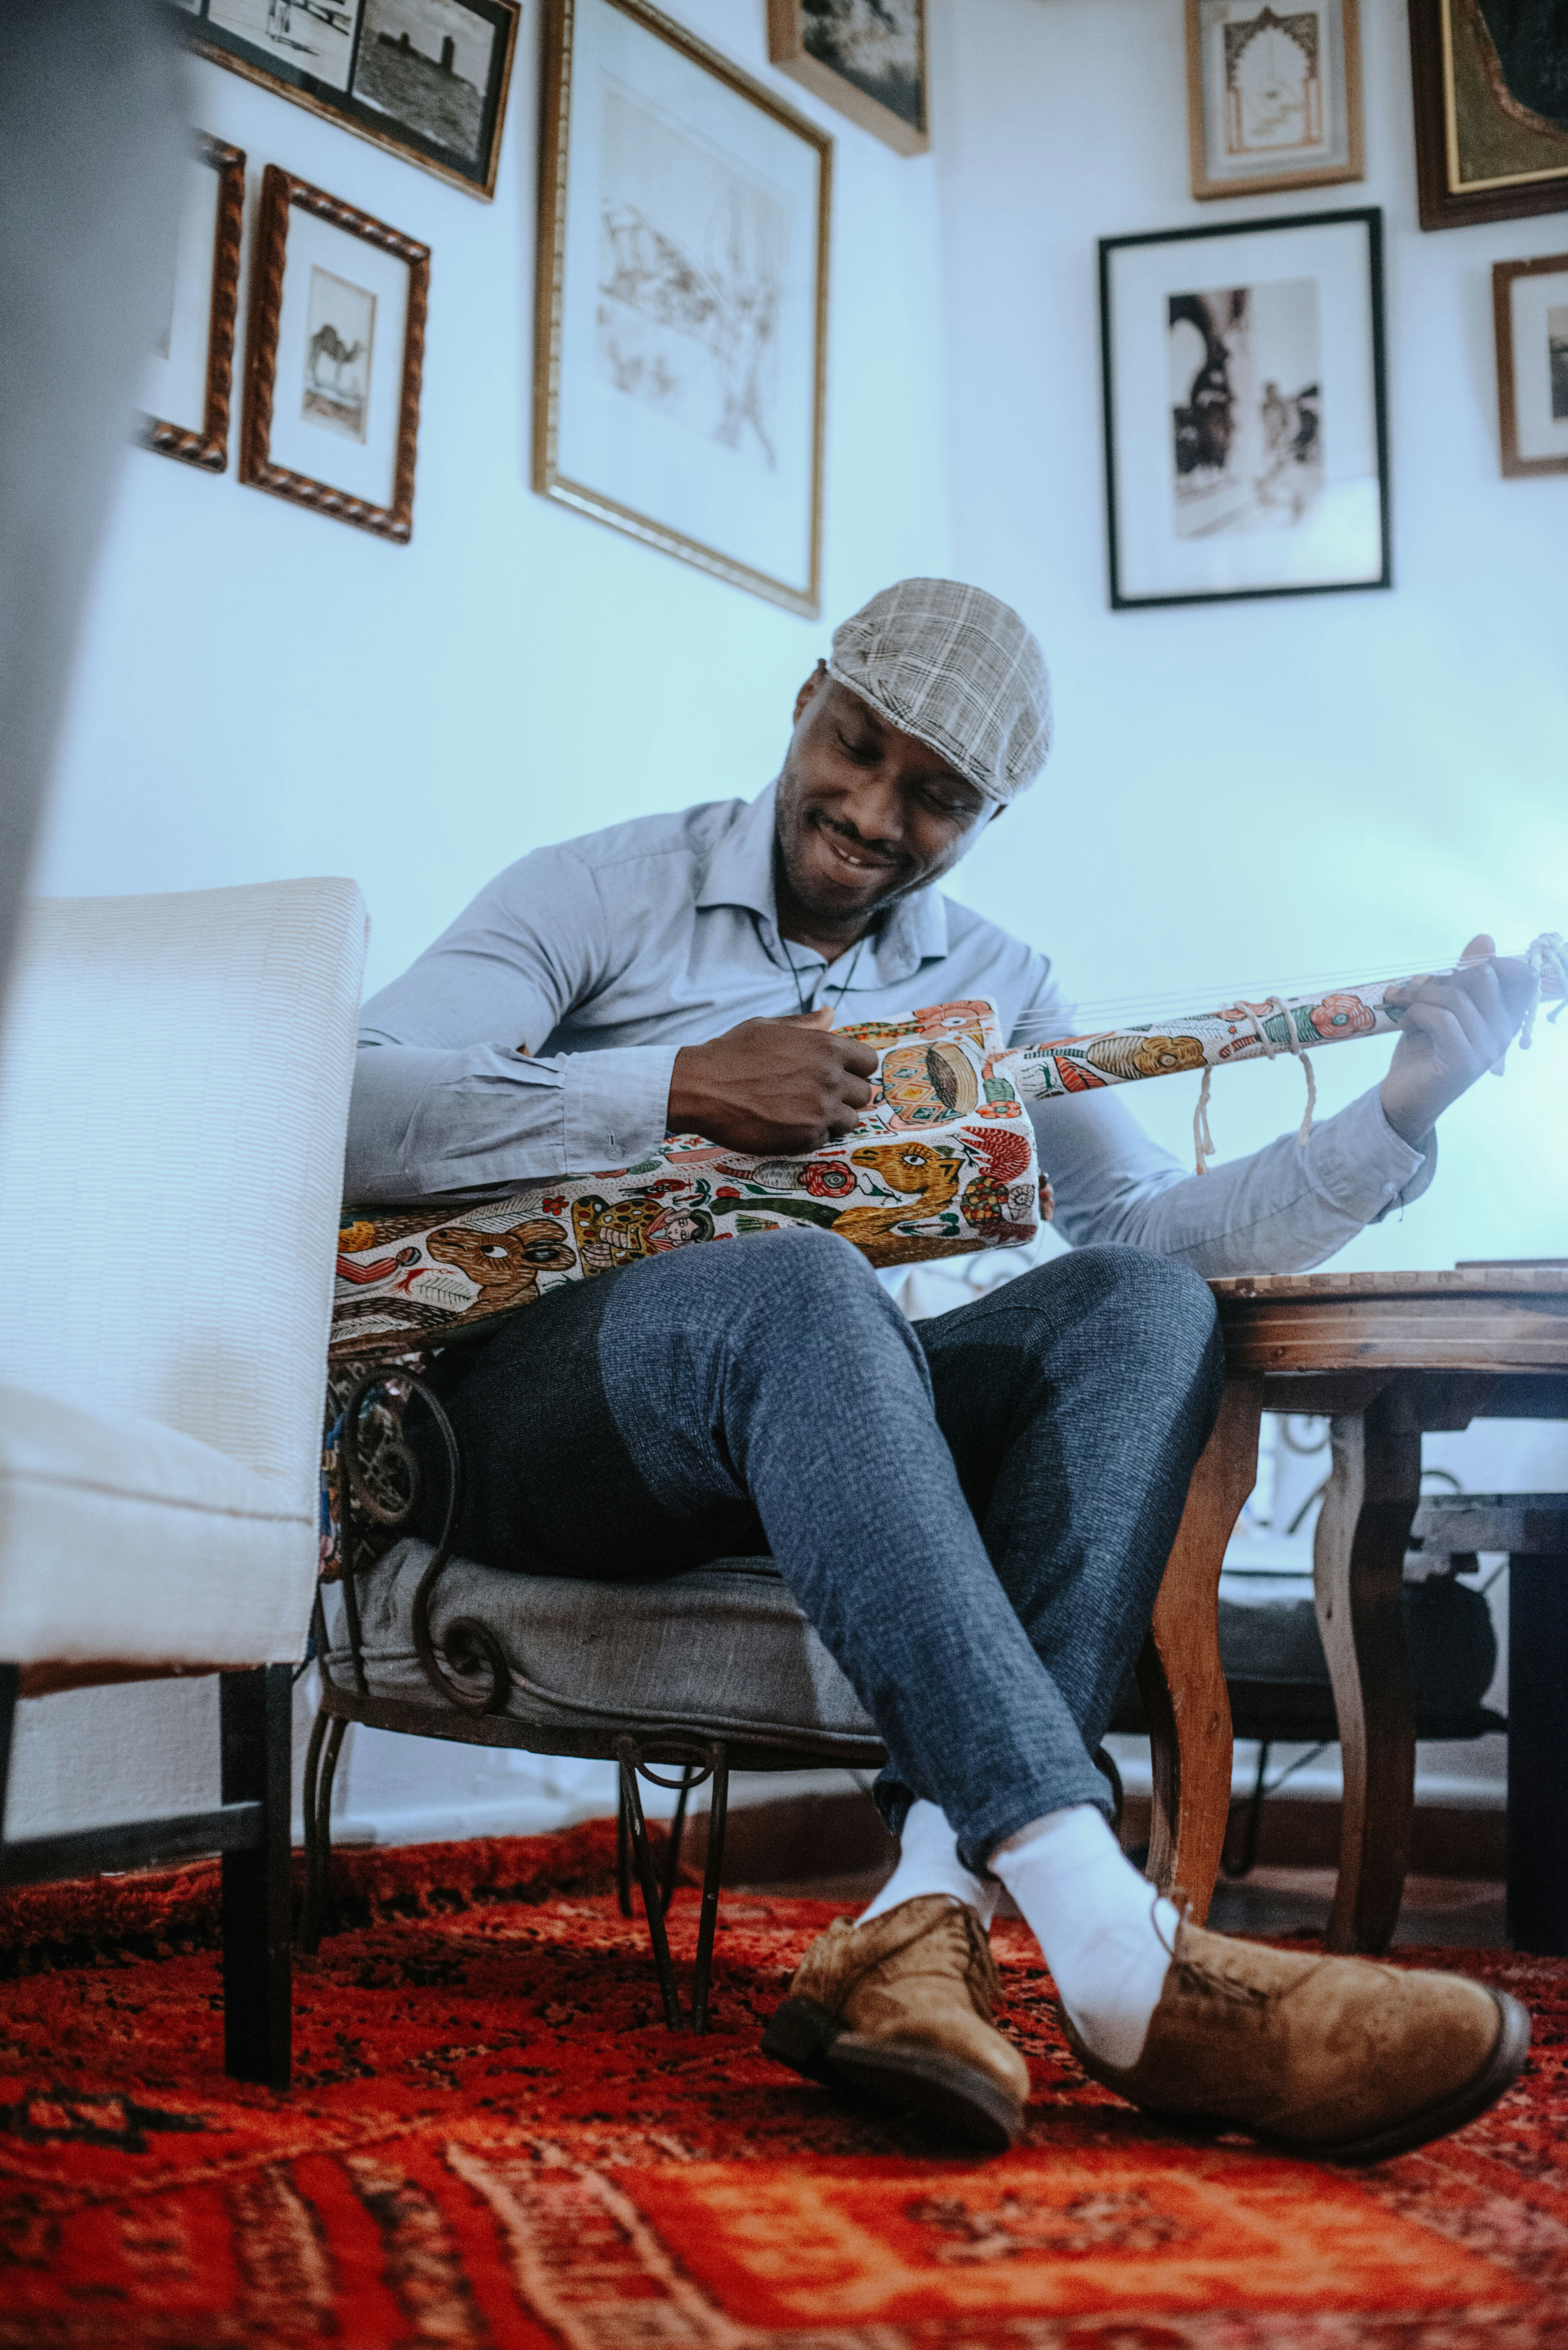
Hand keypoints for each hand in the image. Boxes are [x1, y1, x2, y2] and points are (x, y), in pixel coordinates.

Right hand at [668, 1008, 877, 1152]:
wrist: (702, 1088)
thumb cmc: (732, 1054)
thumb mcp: (769, 1027)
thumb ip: (806, 1025)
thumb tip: (830, 1013)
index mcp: (826, 1047)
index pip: (868, 1062)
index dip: (856, 1069)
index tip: (841, 1075)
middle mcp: (830, 1078)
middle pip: (863, 1094)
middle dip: (845, 1095)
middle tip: (817, 1096)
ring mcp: (821, 1109)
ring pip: (849, 1120)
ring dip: (832, 1118)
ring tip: (802, 1112)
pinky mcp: (806, 1137)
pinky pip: (825, 1138)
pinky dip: (811, 1135)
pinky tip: (787, 1124)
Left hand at [1379, 933, 1537, 1148]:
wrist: (1404, 1098)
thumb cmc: (1425, 1050)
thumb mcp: (1443, 1007)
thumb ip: (1461, 978)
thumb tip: (1485, 938)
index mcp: (1504, 1018)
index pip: (1524, 978)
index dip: (1496, 961)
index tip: (1459, 969)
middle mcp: (1503, 1033)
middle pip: (1485, 978)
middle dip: (1444, 976)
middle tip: (1416, 988)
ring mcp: (1486, 1049)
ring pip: (1455, 997)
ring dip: (1419, 995)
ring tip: (1401, 1005)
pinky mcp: (1463, 1060)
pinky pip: (1441, 1019)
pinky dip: (1415, 1014)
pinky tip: (1405, 1023)